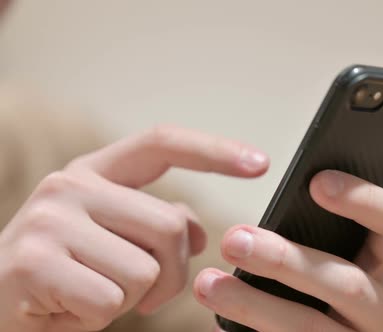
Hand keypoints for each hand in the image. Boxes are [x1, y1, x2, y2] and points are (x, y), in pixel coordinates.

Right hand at [0, 126, 269, 331]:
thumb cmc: (65, 275)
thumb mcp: (113, 240)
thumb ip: (156, 225)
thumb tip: (200, 232)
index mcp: (94, 172)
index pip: (162, 144)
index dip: (215, 150)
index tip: (260, 162)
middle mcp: (70, 184)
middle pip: (170, 226)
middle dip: (170, 274)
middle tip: (140, 293)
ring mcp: (49, 220)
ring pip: (145, 269)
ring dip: (132, 298)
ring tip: (93, 295)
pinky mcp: (35, 262)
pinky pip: (113, 300)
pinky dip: (101, 318)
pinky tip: (69, 309)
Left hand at [194, 170, 382, 331]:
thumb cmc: (352, 285)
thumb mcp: (367, 253)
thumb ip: (370, 216)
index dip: (363, 200)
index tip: (317, 182)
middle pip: (347, 285)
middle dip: (286, 261)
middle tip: (234, 239)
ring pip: (310, 329)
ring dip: (254, 304)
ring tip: (207, 284)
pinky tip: (219, 322)